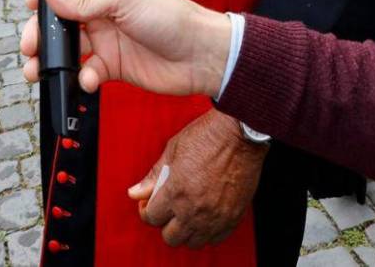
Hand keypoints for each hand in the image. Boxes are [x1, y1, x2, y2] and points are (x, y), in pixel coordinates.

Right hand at [19, 0, 230, 98]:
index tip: (30, 5)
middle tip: (30, 46)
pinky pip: (87, 73)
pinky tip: (88, 81)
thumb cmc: (170, 17)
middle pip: (60, 19)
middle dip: (41, 33)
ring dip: (52, 60)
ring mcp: (107, 39)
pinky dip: (82, 79)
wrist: (200, 56)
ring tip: (37, 71)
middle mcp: (102, 11)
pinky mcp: (113, 66)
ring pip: (68, 49)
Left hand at [130, 110, 265, 247]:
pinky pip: (215, 239)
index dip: (147, 210)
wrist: (241, 132)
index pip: (151, 218)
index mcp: (175, 191)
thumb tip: (134, 193)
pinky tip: (205, 215)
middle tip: (168, 207)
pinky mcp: (232, 217)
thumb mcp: (173, 150)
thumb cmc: (207, 136)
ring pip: (192, 242)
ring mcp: (214, 216)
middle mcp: (193, 209)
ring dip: (186, 230)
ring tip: (187, 212)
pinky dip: (207, 231)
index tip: (150, 202)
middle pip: (170, 237)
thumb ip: (153, 176)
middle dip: (165, 222)